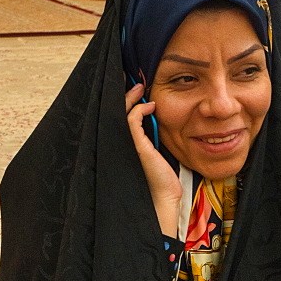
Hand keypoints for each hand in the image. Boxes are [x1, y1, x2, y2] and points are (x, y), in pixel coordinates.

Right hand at [125, 82, 181, 236]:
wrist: (164, 197)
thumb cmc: (162, 178)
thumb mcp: (156, 152)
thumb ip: (151, 137)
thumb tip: (154, 118)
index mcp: (126, 145)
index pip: (121, 118)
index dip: (126, 102)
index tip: (136, 90)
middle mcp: (122, 144)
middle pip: (116, 113)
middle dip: (124, 95)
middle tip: (135, 83)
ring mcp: (127, 145)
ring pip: (122, 114)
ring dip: (130, 98)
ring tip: (139, 88)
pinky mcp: (136, 146)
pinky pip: (131, 121)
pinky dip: (139, 110)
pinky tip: (150, 107)